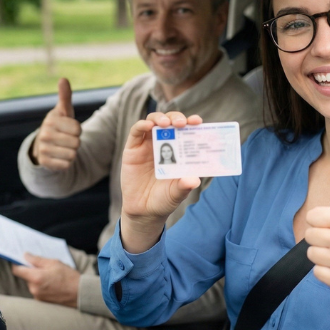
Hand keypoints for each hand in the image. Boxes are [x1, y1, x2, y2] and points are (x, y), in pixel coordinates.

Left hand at [11, 253, 80, 307]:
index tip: (21, 259)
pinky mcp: (41, 301)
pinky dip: (41, 285)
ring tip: (51, 276)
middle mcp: (33, 289)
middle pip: (25, 276)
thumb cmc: (69, 277)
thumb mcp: (54, 263)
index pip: (17, 270)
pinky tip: (52, 283)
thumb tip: (25, 256)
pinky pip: (37, 290)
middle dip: (31, 271)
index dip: (17, 263)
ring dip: (37, 278)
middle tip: (44, 267)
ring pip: (31, 283)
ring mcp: (37, 296)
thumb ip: (37, 260)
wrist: (80, 293)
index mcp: (36, 278)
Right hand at [31, 78, 81, 170]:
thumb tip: (63, 79)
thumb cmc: (60, 124)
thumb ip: (65, 96)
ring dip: (72, 152)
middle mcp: (44, 134)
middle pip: (76, 143)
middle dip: (75, 142)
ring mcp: (43, 149)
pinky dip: (67, 162)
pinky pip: (67, 165)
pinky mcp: (45, 163)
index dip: (77, 130)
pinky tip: (59, 156)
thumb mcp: (64, 110)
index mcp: (51, 120)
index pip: (78, 129)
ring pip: (73, 155)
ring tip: (63, 147)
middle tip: (66, 138)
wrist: (45, 144)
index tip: (69, 128)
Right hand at [119, 111, 201, 252]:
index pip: (186, 131)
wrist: (144, 212)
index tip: (198, 122)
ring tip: (166, 124)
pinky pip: (136, 132)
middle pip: (170, 121)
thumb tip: (194, 180)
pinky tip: (148, 126)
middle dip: (176, 118)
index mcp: (179, 151)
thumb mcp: (177, 194)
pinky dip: (142, 125)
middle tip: (181, 123)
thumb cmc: (164, 200)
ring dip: (160, 118)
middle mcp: (164, 144)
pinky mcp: (132, 149)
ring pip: (153, 121)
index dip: (192, 123)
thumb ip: (184, 186)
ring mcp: (147, 145)